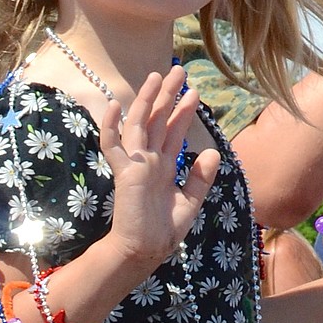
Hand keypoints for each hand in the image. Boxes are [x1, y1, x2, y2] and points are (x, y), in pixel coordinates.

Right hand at [101, 67, 220, 273]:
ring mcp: (135, 164)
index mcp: (164, 166)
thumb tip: (212, 151)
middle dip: (168, 96)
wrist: (145, 251)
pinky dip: (111, 126)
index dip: (183, 111)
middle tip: (179, 71)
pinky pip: (113, 145)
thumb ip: (200, 178)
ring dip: (147, 100)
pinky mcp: (125, 173)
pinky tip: (114, 105)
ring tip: (158, 76)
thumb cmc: (164, 232)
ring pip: (139, 124)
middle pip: (157, 120)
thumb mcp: (190, 202)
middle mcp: (149, 160)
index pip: (173, 131)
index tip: (194, 91)